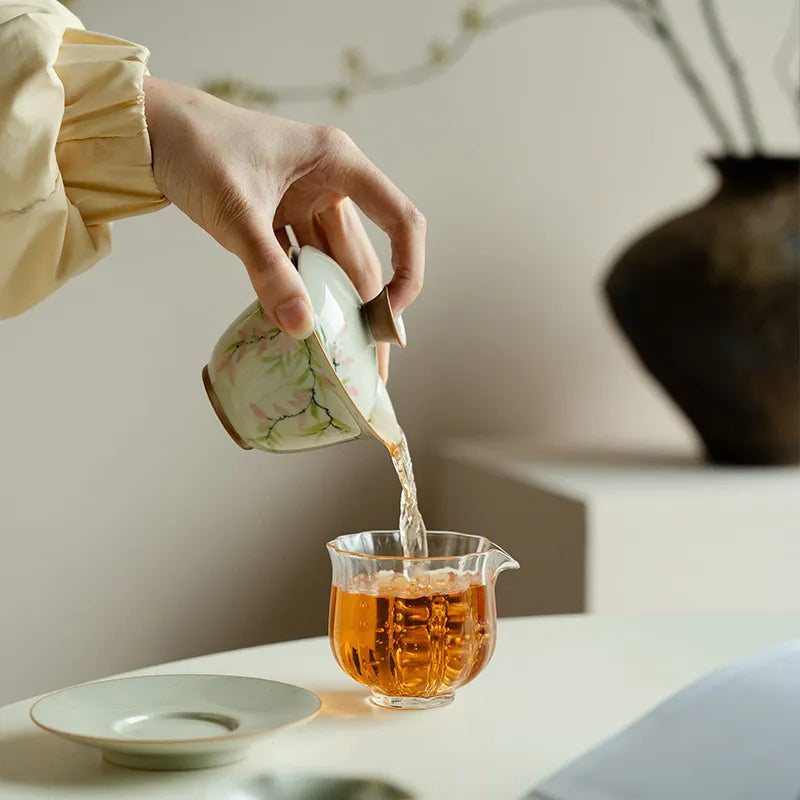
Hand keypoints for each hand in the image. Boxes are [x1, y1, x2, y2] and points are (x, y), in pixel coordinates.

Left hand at [143, 77, 424, 378]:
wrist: (151, 130)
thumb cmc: (197, 149)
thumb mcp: (236, 212)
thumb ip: (268, 269)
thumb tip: (302, 328)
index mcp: (338, 165)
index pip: (401, 220)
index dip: (408, 270)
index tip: (391, 316)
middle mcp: (331, 184)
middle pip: (365, 257)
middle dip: (371, 312)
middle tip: (372, 367)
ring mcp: (306, 203)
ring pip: (334, 266)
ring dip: (339, 309)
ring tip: (346, 360)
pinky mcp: (282, 219)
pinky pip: (304, 265)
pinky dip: (306, 295)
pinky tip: (309, 329)